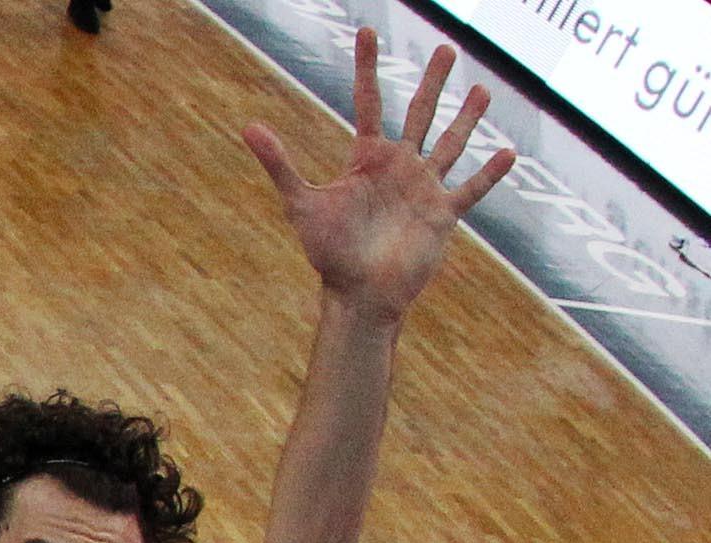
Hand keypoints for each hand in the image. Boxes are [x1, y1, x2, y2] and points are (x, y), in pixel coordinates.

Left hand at [242, 29, 515, 319]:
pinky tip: (508, 153)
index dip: (368, 68)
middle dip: (431, 81)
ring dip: (467, 118)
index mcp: (367, 160)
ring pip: (451, 143)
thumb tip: (248, 128)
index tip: (367, 32)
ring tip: (482, 89)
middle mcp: (399, 168)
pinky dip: (489, 174)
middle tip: (444, 47)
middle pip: (419, 113)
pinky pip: (471, 189)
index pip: (369, 102)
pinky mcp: (443, 214)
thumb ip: (280, 164)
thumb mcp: (302, 202)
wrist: (358, 294)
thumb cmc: (328, 252)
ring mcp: (424, 189)